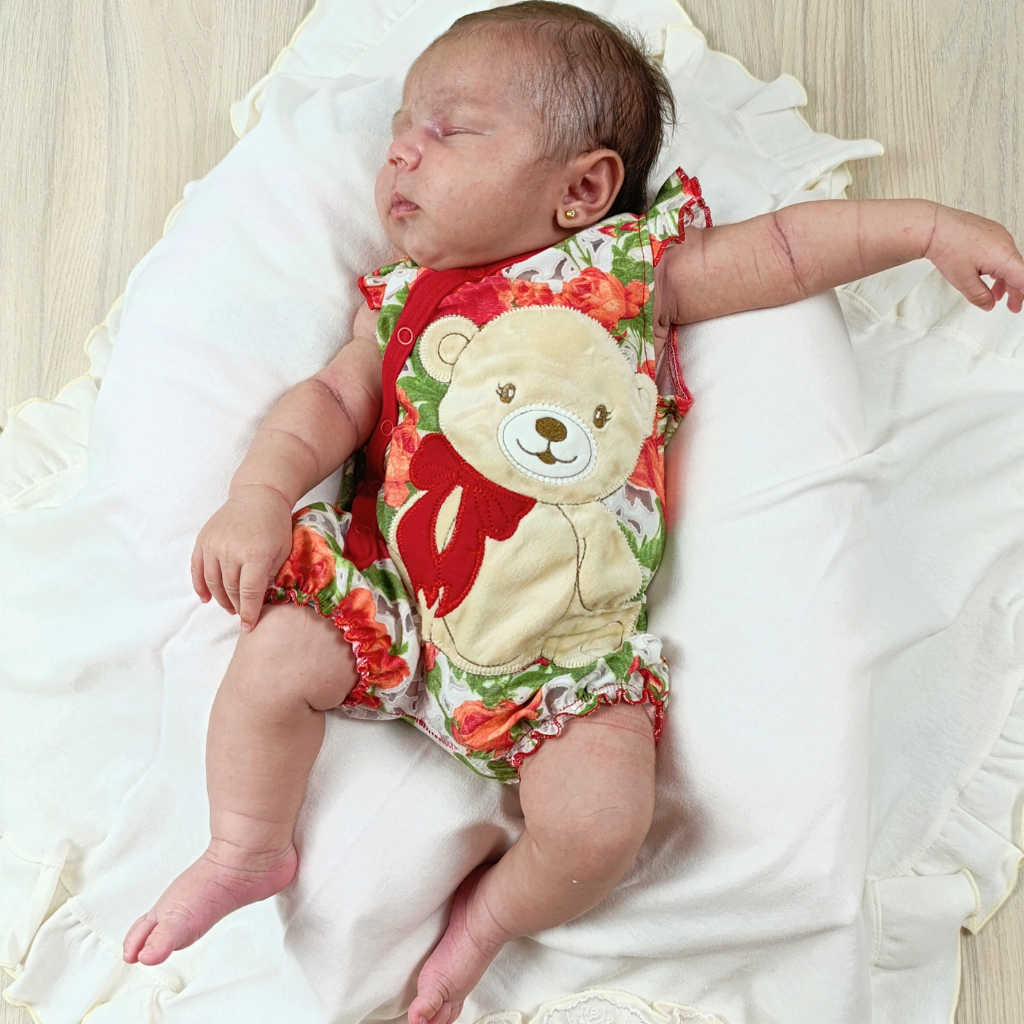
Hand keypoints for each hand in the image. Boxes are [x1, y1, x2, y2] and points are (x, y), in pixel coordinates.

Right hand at [191, 484, 293, 630]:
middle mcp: (231, 550)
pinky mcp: (203, 540)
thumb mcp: (284, 551)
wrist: (259, 495)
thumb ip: (271, 576)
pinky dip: (200, 586)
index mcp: (255, 554)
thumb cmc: (276, 525)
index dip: (249, 613)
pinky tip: (206, 598)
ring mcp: (214, 545)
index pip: (249, 593)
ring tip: (229, 607)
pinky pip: (197, 568)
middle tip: (242, 616)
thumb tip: (260, 601)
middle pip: (230, 589)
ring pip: (213, 582)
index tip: (249, 626)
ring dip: (220, 599)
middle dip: (236, 607)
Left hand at [925, 205, 1023, 311]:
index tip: (1014, 307)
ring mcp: (999, 234)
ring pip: (1008, 260)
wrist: (934, 226)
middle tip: (1009, 304)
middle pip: (1017, 270)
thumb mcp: (963, 281)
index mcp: (1004, 256)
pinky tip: (988, 274)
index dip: (1020, 295)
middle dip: (1014, 289)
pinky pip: (1000, 251)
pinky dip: (997, 265)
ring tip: (995, 293)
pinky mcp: (990, 230)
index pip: (1022, 279)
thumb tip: (989, 304)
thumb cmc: (947, 247)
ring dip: (1004, 278)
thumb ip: (979, 296)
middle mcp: (1005, 242)